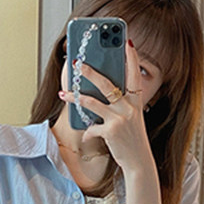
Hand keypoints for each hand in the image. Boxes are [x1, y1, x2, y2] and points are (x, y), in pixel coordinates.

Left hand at [59, 40, 153, 175]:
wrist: (139, 162)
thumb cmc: (132, 139)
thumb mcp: (131, 119)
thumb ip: (118, 106)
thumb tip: (96, 95)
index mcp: (136, 102)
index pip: (135, 75)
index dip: (132, 58)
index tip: (127, 42)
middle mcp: (129, 108)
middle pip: (107, 84)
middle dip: (90, 72)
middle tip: (77, 63)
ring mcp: (119, 119)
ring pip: (93, 103)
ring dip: (76, 97)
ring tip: (64, 93)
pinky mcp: (110, 131)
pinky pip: (92, 128)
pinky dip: (88, 132)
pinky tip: (86, 134)